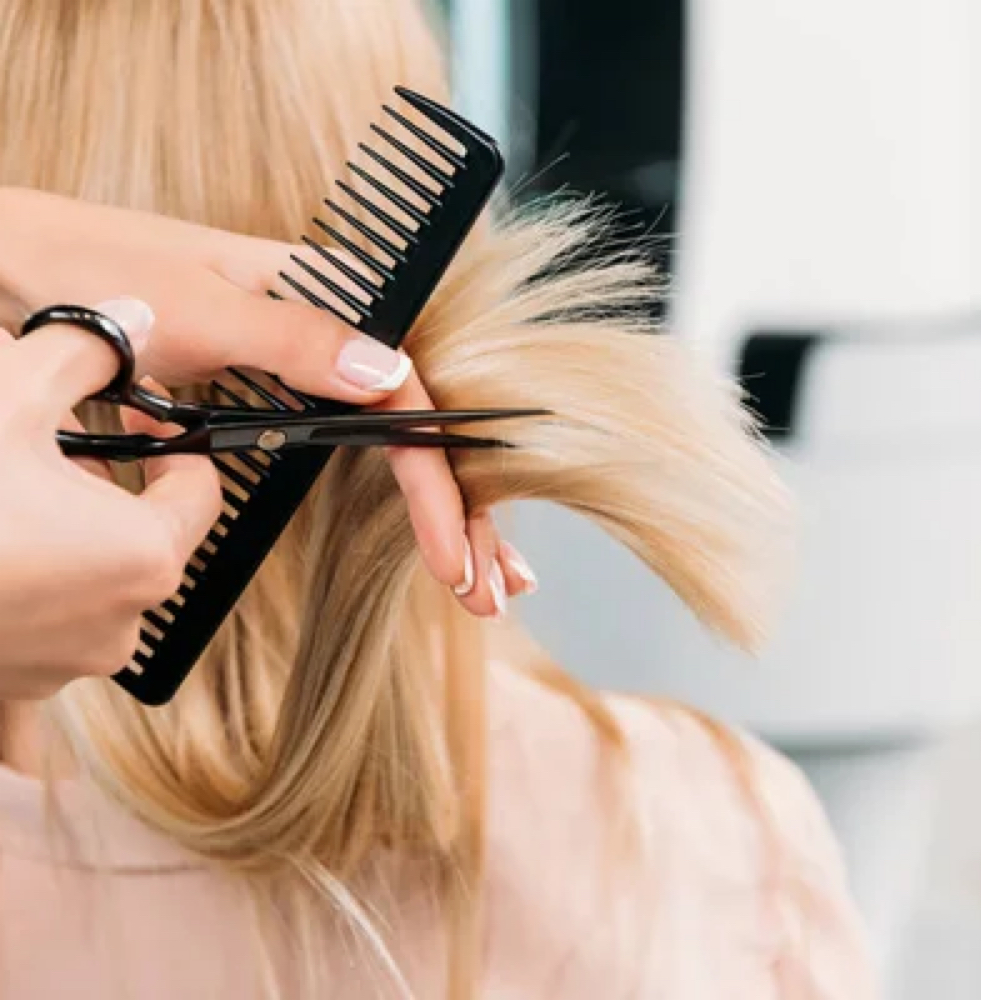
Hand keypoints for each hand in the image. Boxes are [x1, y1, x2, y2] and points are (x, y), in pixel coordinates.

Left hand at [0, 188, 537, 632]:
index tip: (454, 555)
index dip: (438, 483)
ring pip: (394, 444)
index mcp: (326, 294)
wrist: (15, 264)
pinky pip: (348, 446)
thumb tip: (391, 376)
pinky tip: (428, 525)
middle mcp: (329, 332)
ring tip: (479, 575)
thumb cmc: (97, 274)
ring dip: (441, 510)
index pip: (409, 399)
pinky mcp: (275, 393)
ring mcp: (303, 366)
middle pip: (418, 428)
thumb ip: (295, 337)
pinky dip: (390, 494)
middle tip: (491, 590)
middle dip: (462, 511)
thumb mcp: (198, 309)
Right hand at [0, 312, 220, 698]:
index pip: (199, 490)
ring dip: (62, 519)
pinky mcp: (14, 676)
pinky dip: (30, 566)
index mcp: (146, 558)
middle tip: (52, 433)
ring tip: (8, 478)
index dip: (172, 436)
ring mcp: (64, 660)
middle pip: (140, 528)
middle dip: (104, 473)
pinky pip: (44, 609)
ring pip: (89, 569)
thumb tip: (134, 319)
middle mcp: (119, 623)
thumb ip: (86, 352)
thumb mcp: (9, 396)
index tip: (132, 404)